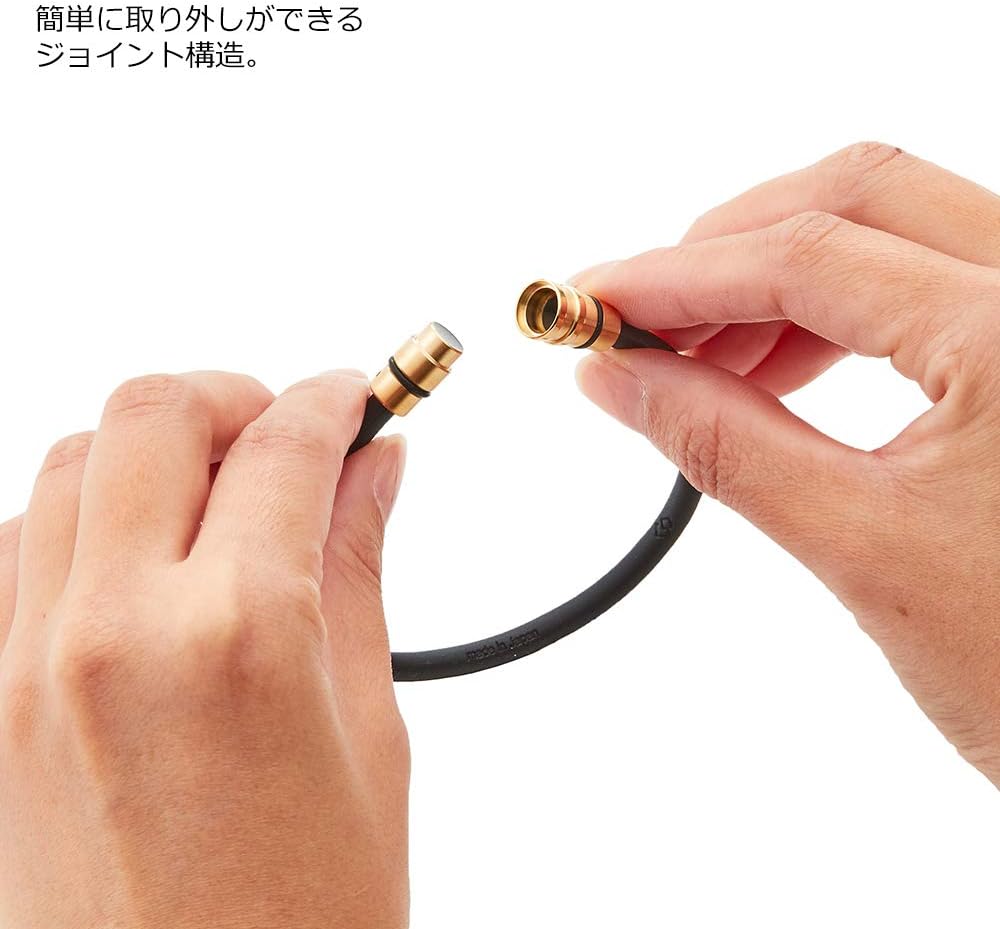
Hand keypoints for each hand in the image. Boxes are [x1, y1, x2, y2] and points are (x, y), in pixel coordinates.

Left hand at [0, 371, 409, 927]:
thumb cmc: (303, 922)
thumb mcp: (369, 733)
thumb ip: (356, 569)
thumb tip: (373, 473)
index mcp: (236, 637)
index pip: (283, 449)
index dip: (333, 403)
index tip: (358, 399)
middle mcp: (110, 631)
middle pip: (152, 415)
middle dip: (234, 396)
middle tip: (289, 433)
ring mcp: (24, 666)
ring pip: (66, 464)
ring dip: (152, 449)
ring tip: (220, 494)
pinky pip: (13, 548)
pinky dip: (80, 516)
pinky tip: (144, 557)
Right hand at [574, 142, 999, 786]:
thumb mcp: (863, 549)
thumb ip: (725, 446)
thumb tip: (619, 379)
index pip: (806, 256)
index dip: (675, 276)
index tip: (594, 303)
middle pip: (858, 196)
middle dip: (727, 251)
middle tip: (641, 322)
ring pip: (894, 229)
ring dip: (777, 278)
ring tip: (700, 361)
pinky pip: (925, 281)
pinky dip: (834, 309)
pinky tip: (777, 370)